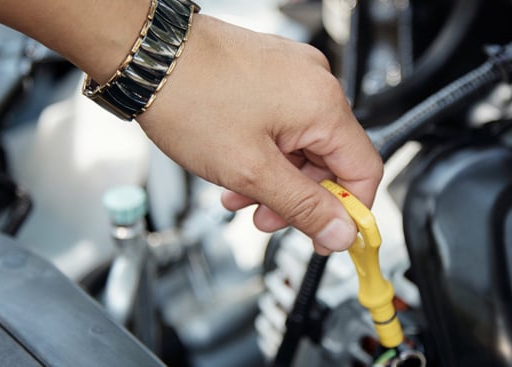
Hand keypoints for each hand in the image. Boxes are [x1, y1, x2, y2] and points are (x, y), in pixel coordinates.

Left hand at [137, 15, 382, 253]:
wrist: (147, 57)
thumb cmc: (190, 97)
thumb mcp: (251, 170)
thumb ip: (302, 206)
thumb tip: (340, 231)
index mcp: (323, 105)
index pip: (364, 171)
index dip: (348, 213)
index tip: (329, 237)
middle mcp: (314, 84)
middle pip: (330, 160)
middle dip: (299, 198)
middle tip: (266, 219)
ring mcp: (291, 75)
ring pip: (302, 145)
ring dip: (275, 179)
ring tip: (239, 194)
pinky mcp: (270, 74)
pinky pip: (282, 124)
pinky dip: (264, 153)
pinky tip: (235, 169)